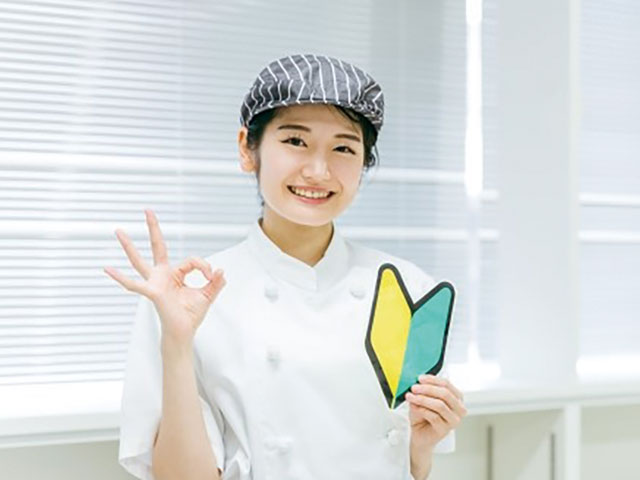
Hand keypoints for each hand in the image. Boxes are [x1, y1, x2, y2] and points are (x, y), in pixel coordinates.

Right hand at [104, 209, 225, 345]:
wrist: (184, 332)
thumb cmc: (191, 314)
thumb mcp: (207, 295)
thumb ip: (215, 282)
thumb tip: (221, 270)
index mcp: (175, 274)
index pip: (191, 260)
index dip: (204, 266)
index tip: (212, 276)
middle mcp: (162, 275)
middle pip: (157, 246)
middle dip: (153, 228)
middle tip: (148, 210)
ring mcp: (155, 282)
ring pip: (139, 260)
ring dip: (129, 246)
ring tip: (118, 231)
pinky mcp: (152, 292)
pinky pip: (134, 284)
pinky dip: (121, 277)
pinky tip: (107, 269)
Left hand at [405, 374, 466, 450]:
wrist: (419, 434)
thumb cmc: (423, 415)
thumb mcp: (423, 398)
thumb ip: (423, 390)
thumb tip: (418, 383)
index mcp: (456, 398)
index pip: (447, 384)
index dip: (432, 380)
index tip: (420, 378)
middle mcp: (459, 409)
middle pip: (445, 394)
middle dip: (427, 389)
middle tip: (414, 387)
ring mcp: (453, 421)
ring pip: (440, 405)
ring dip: (423, 399)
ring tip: (410, 397)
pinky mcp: (445, 430)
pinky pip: (434, 416)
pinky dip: (422, 409)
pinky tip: (414, 407)